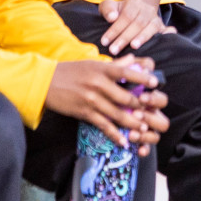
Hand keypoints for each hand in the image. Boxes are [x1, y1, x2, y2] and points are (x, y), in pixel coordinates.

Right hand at [45, 55, 170, 155]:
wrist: (44, 82)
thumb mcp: (92, 63)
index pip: (127, 72)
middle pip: (125, 97)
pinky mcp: (83, 112)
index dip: (143, 78)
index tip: (156, 84)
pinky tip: (123, 140)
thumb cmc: (71, 71)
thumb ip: (115, 64)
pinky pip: (102, 125)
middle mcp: (98, 84)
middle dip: (141, 106)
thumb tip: (134, 59)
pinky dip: (114, 134)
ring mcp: (91, 100)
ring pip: (116, 113)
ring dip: (132, 123)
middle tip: (152, 112)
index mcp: (102, 69)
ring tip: (144, 129)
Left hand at [98, 0, 174, 55]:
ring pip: (151, 27)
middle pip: (138, 23)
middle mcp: (147, 10)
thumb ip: (107, 9)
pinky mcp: (161, 28)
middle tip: (113, 50)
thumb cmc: (118, 11)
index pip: (126, 16)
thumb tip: (112, 17)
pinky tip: (163, 41)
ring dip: (142, 37)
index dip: (115, 29)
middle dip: (125, 37)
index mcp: (134, 4)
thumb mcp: (109, 6)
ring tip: (133, 46)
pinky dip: (168, 35)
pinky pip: (167, 30)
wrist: (134, 9)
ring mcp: (156, 19)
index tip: (104, 41)